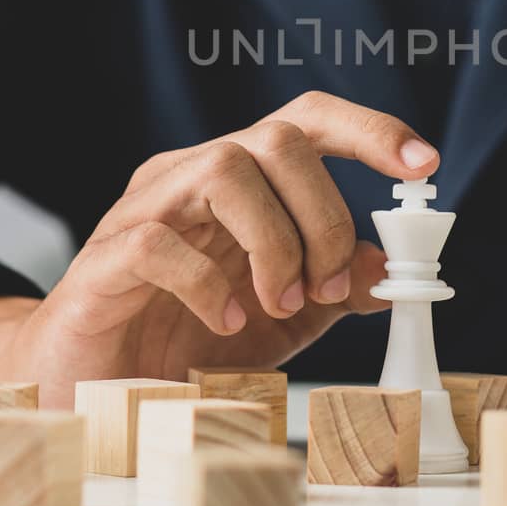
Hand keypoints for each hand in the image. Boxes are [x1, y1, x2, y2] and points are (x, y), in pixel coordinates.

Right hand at [0, 91, 437, 417]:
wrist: (85, 384)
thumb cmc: (181, 338)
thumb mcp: (282, 316)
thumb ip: (334, 288)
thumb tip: (387, 268)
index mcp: (237, 181)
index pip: (306, 121)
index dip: (369, 130)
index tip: (422, 164)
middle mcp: (190, 176)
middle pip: (275, 138)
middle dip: (323, 215)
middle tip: (326, 286)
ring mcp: (144, 210)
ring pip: (225, 168)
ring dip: (274, 241)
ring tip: (276, 301)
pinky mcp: (104, 259)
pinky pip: (161, 243)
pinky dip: (209, 283)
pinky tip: (226, 321)